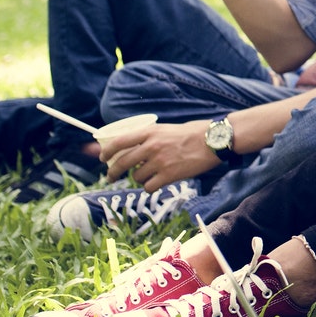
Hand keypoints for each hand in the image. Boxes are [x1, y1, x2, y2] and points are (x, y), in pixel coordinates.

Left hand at [101, 118, 220, 190]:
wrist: (212, 141)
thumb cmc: (192, 133)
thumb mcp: (166, 129)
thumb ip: (150, 137)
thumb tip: (133, 148)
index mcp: (149, 132)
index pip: (119, 142)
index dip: (106, 152)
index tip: (103, 158)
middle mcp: (151, 147)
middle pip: (122, 163)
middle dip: (113, 173)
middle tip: (111, 177)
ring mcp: (159, 162)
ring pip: (136, 177)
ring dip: (139, 178)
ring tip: (148, 176)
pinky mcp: (169, 176)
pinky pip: (149, 187)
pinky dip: (150, 187)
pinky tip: (155, 183)